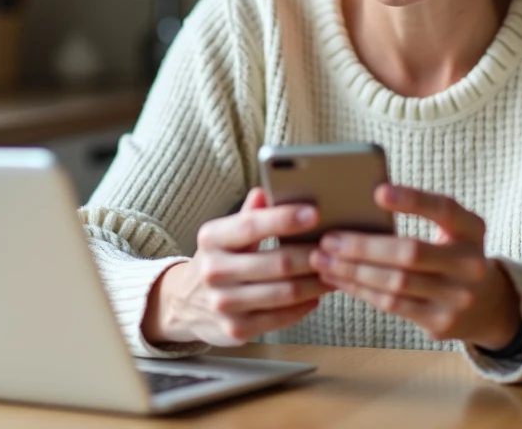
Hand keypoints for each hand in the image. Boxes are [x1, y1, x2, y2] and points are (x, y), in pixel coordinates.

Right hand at [142, 188, 333, 346]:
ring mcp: (223, 304)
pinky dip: (304, 305)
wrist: (184, 303)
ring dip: (316, 282)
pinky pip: (281, 318)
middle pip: (277, 263)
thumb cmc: (217, 261)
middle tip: (337, 248)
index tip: (315, 213)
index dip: (285, 219)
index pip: (252, 225)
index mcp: (211, 239)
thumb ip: (249, 215)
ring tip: (335, 272)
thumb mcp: (224, 235)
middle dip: (313, 255)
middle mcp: (214, 271)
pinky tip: (316, 295)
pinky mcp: (236, 330)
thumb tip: (266, 190)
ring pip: (285, 293)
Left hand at [309, 184, 520, 349]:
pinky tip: (339, 279)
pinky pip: (392, 305)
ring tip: (323, 260)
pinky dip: (361, 291)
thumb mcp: (451, 230)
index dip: (412, 199)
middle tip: (329, 239)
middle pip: (410, 253)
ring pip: (395, 283)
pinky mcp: (441, 323)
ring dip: (352, 272)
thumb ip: (420, 214)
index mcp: (472, 230)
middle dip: (363, 247)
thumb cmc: (452, 254)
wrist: (486, 304)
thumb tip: (360, 204)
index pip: (444, 209)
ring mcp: (458, 298)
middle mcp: (471, 265)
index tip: (378, 191)